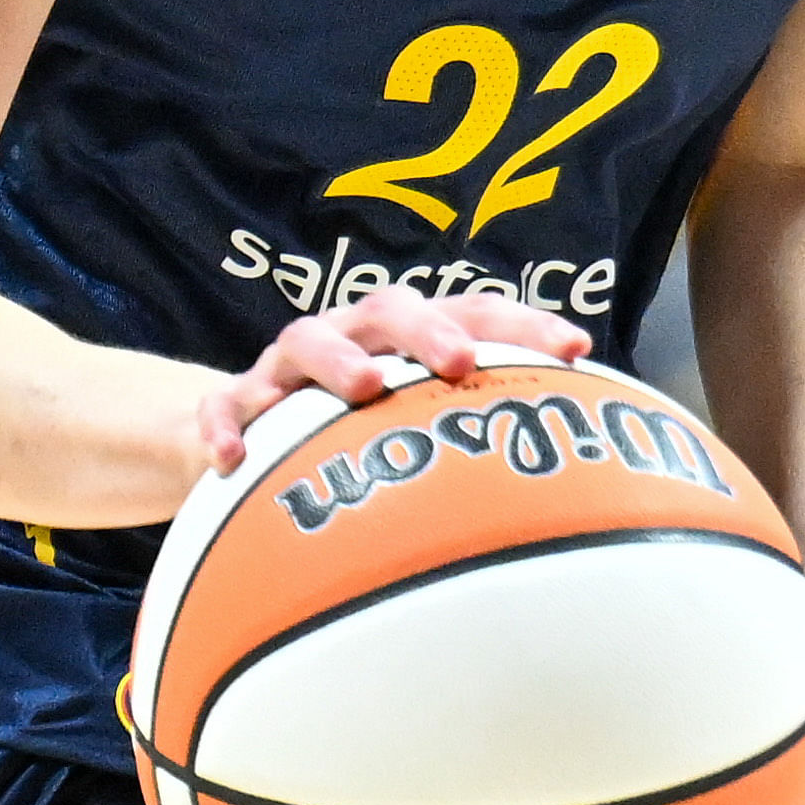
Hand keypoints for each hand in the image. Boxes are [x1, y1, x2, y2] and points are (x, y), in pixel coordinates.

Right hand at [184, 289, 585, 483]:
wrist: (246, 436)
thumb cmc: (354, 436)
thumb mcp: (415, 432)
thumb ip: (477, 444)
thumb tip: (581, 495)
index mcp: (404, 337)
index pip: (470, 312)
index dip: (522, 324)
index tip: (574, 349)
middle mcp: (348, 337)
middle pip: (390, 309)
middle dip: (430, 330)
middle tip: (464, 362)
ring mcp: (286, 369)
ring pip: (304, 342)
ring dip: (337, 359)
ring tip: (366, 388)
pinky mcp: (232, 407)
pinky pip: (223, 411)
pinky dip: (229, 429)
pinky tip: (237, 461)